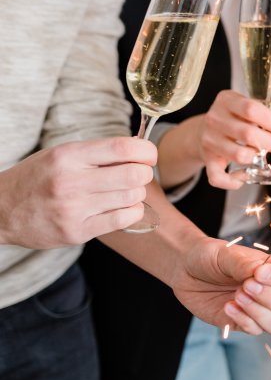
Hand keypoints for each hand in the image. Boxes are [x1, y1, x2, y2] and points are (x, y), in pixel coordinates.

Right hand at [0, 137, 155, 248]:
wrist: (0, 210)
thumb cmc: (38, 178)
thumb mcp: (62, 155)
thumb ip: (98, 153)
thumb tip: (141, 151)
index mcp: (68, 156)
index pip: (123, 148)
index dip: (146, 151)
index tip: (148, 155)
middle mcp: (71, 181)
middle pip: (134, 174)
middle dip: (144, 173)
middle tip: (139, 175)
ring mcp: (74, 208)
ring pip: (131, 197)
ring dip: (137, 194)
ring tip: (126, 192)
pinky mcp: (77, 231)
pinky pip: (122, 220)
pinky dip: (133, 212)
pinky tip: (125, 207)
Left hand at [173, 237, 270, 334]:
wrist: (185, 269)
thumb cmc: (209, 257)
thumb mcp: (227, 254)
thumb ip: (245, 264)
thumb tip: (262, 273)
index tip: (258, 274)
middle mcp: (268, 292)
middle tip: (246, 287)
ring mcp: (256, 309)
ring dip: (258, 314)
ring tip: (237, 297)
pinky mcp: (240, 322)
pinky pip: (254, 330)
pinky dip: (243, 320)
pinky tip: (227, 306)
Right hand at [199, 90, 270, 188]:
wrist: (201, 132)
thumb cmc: (232, 118)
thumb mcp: (247, 106)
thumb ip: (267, 105)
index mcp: (226, 100)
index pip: (251, 109)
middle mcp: (214, 119)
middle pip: (248, 134)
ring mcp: (209, 140)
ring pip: (239, 155)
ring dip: (256, 158)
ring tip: (262, 154)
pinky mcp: (207, 160)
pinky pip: (218, 177)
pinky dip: (233, 181)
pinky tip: (245, 175)